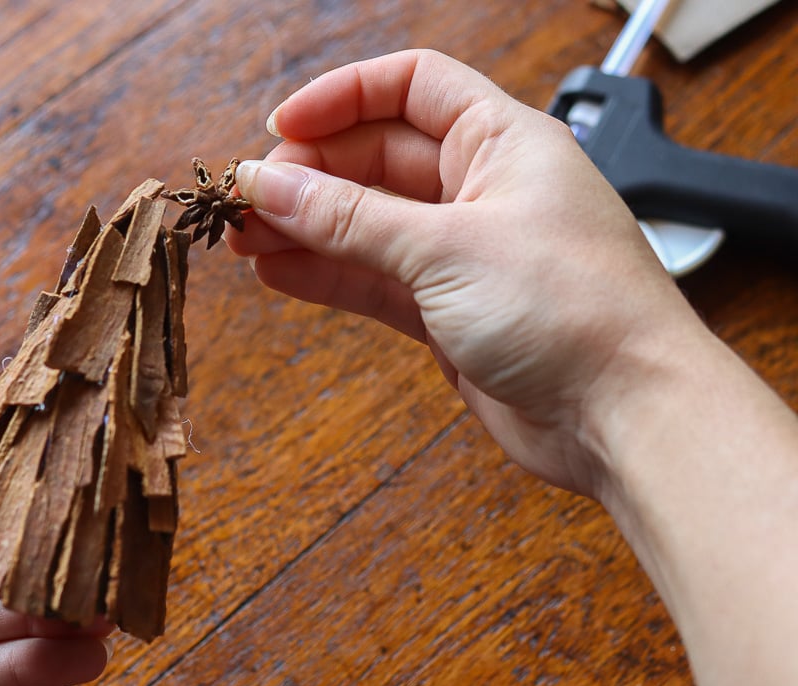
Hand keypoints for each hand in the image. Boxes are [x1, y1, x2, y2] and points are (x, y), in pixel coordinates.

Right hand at [226, 49, 702, 494]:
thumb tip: (270, 183)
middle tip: (245, 199)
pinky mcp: (449, 313)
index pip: (411, 86)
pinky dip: (326, 275)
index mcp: (503, 142)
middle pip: (376, 159)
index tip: (280, 129)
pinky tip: (277, 272)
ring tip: (243, 238)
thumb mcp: (447, 248)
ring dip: (305, 228)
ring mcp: (464, 255)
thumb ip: (349, 217)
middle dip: (308, 175)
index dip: (342, 97)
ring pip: (366, 224)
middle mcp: (483, 190)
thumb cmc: (575, 312)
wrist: (626, 414)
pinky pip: (373, 280)